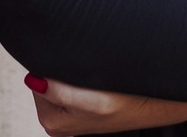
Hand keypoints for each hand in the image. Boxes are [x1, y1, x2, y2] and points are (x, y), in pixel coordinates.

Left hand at [25, 73, 186, 135]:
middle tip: (85, 71)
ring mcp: (66, 116)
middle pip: (44, 79)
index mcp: (52, 122)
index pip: (36, 79)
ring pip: (56, 80)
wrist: (153, 104)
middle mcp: (55, 122)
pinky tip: (93, 82)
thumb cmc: (127, 102)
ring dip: (70, 73)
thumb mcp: (94, 99)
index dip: (52, 65)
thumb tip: (33, 80)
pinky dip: (78, 79)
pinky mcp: (77, 110)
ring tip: (92, 77)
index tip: (72, 64)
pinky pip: (68, 85)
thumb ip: (60, 93)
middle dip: (61, 71)